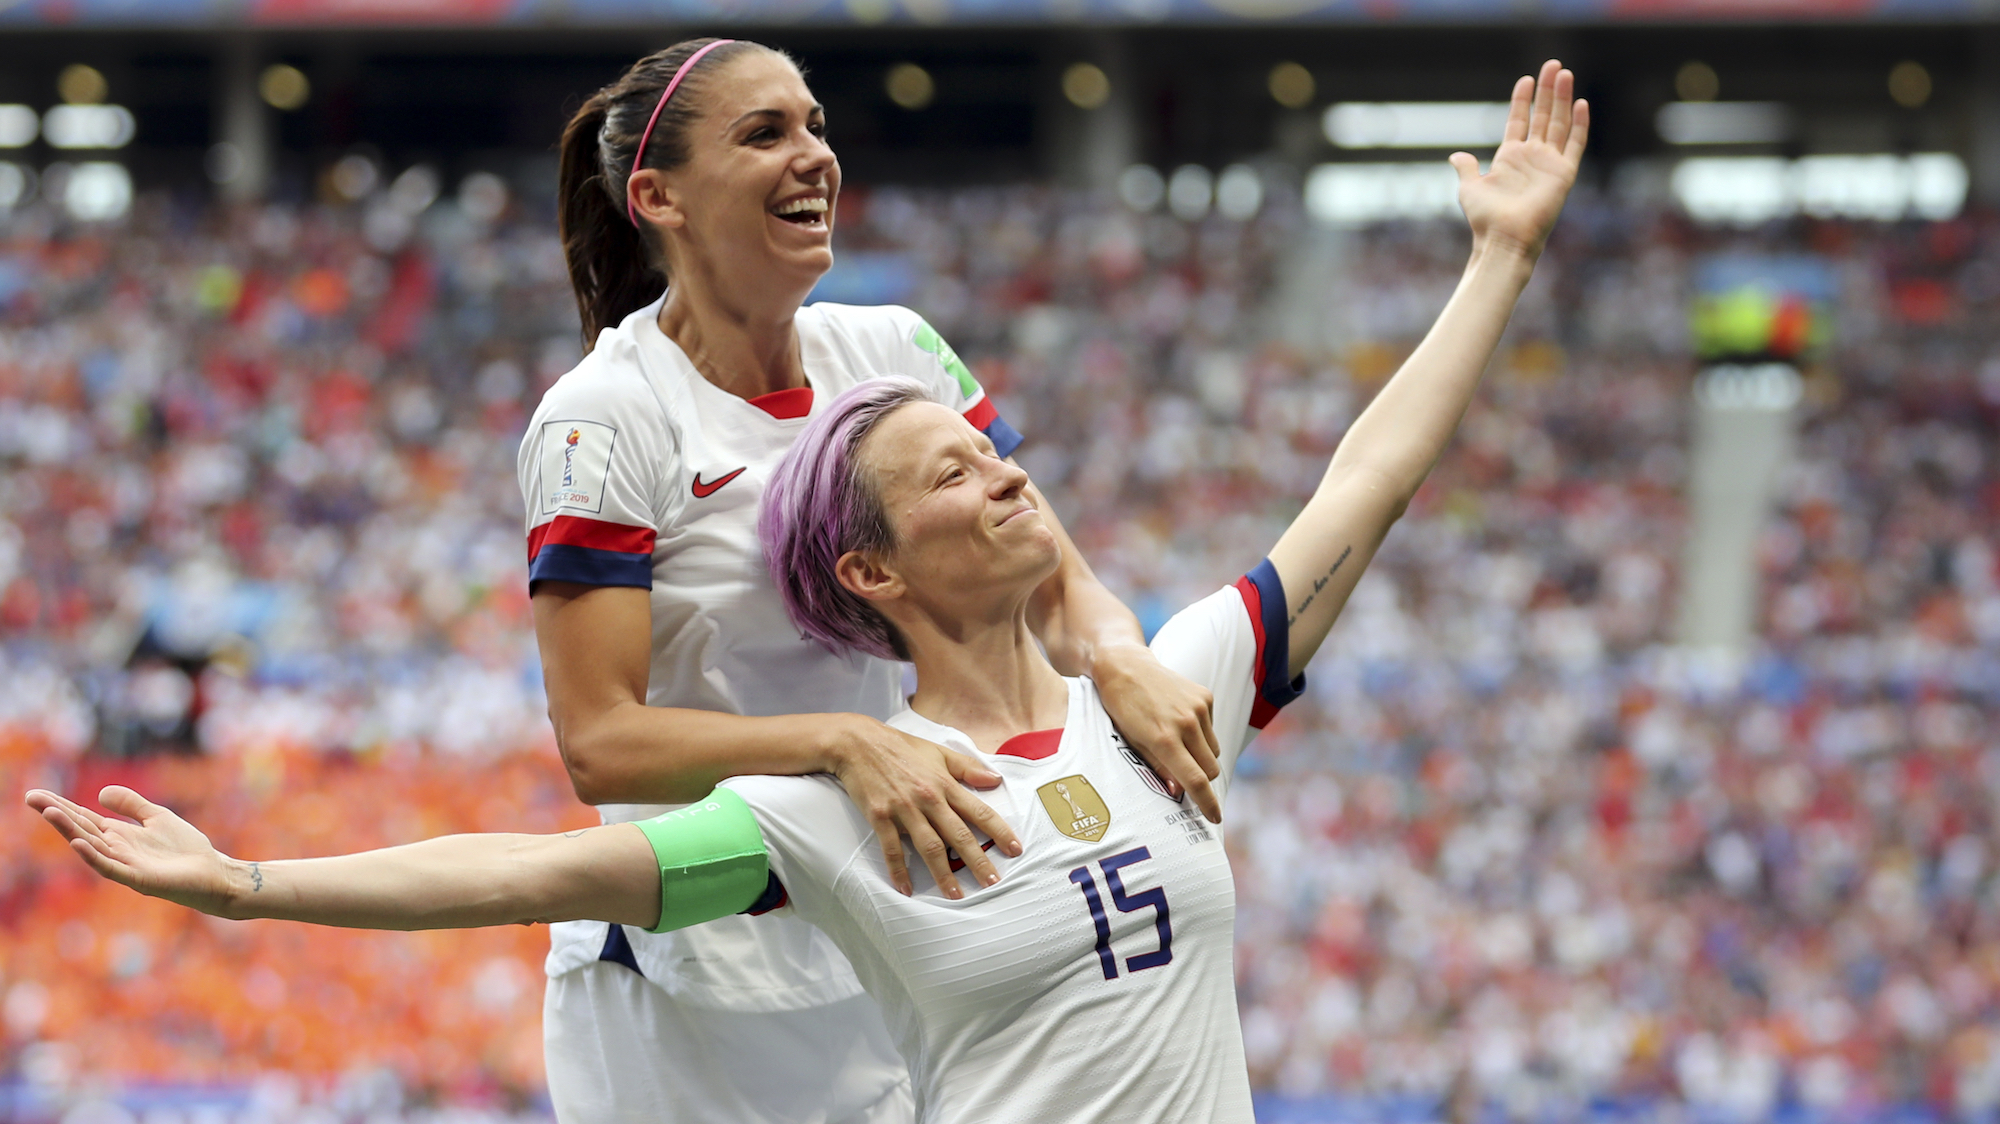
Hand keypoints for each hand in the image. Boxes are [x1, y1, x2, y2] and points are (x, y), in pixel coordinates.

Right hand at [26, 786, 242, 916]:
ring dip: (70, 831)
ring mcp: (125, 865)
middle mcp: (117, 850)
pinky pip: (110, 868)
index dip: (62, 806)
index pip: (84, 818)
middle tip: (31, 797)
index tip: (37, 794)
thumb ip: (132, 805)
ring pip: (91, 846)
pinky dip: (93, 856)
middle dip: (57, 814)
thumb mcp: (157, 817)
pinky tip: (79, 843)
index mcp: (120, 836)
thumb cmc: (185, 849)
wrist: (212, 873)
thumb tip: (100, 792)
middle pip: (81, 829)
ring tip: (49, 813)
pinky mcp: (138, 879)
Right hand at [823, 716, 1023, 898]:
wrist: (858, 743)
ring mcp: (904, 809)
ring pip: (929, 847)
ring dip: (943, 874)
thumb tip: (995, 780)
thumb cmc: (900, 746)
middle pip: (958, 835)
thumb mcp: (938, 751)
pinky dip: (899, 870)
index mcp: (945, 784)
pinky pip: (892, 849)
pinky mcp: (880, 817)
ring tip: (955, 895)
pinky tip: (906, 889)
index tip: (1015, 849)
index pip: (979, 811)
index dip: (999, 831)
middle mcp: (928, 798)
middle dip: (977, 861)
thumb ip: (967, 767)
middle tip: (992, 882)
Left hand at [1091, 644, 1221, 823]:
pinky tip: (1180, 723)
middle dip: (1203, 778)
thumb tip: (1179, 791)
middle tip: (1186, 776)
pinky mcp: (1205, 696)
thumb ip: (1158, 767)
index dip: (1207, 803)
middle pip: (1211, 769)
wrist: (1125, 667)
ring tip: (1178, 744)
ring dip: (1202, 756)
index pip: (1195, 780)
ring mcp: (1198, 707)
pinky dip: (1201, 734)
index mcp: (1164, 739)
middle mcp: (1186, 723)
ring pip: (1214, 750)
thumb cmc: (1122, 710)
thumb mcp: (1132, 743)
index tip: (1215, 818)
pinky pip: (1212, 728)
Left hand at [1451, 60, 1588, 261]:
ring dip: (1562, 98)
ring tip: (1565, 73)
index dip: (1522, 100)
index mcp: (1510, 158)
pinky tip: (1580, 103)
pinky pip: (1575, 145)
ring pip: (1560, 124)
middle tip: (1552, 64)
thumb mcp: (1469, 187)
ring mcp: (1549, 164)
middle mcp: (1532, 157)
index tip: (1526, 78)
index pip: (1519, 120)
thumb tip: (1456, 156)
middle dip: (1547, 90)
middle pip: (1543, 116)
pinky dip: (1579, 125)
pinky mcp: (1564, 174)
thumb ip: (1466, 168)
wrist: (1503, 238)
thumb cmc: (1485, 218)